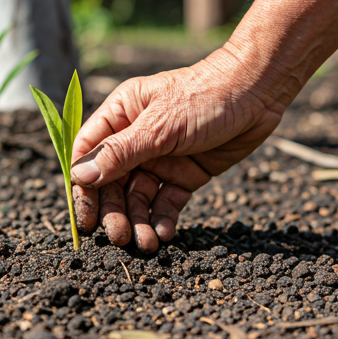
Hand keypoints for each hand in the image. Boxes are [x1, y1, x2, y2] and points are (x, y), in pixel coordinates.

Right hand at [71, 44, 287, 252]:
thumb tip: (80, 176)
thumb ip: (120, 153)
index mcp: (120, 115)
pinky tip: (165, 234)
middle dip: (114, 210)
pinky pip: (167, 200)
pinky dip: (164, 218)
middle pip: (112, 181)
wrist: (257, 94)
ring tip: (145, 243)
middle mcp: (135, 138)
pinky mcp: (184, 173)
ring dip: (139, 220)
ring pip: (139, 195)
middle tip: (118, 236)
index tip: (83, 216)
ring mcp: (160, 158)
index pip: (89, 153)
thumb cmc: (204, 96)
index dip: (82, 185)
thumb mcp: (159, 126)